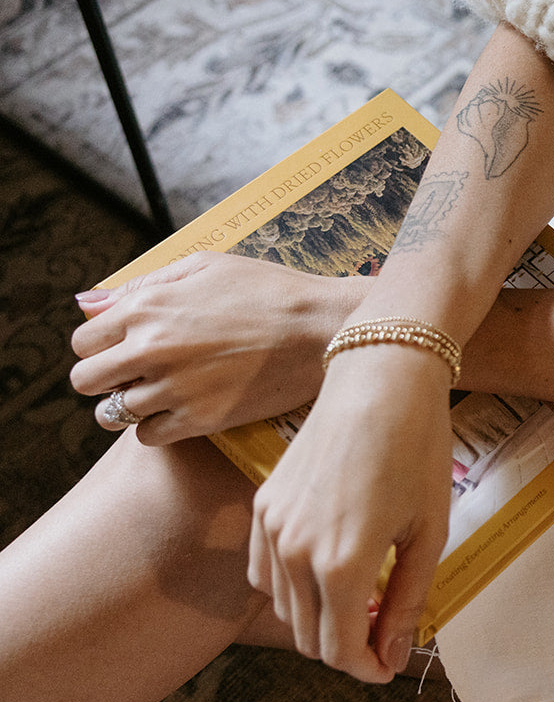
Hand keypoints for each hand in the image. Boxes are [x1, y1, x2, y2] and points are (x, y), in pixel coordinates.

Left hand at [70, 252, 367, 443]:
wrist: (323, 327)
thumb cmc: (270, 289)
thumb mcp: (207, 266)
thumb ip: (144, 283)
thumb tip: (87, 303)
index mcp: (147, 307)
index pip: (83, 341)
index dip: (100, 346)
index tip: (123, 348)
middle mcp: (151, 349)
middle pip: (86, 380)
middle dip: (105, 377)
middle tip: (135, 374)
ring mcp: (174, 387)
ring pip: (111, 413)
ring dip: (127, 405)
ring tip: (156, 395)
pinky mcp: (200, 419)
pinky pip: (147, 436)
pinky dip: (156, 427)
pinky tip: (179, 410)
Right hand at [248, 344, 453, 681]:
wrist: (381, 380)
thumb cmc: (416, 449)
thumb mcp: (428, 531)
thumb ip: (407, 600)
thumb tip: (392, 654)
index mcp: (341, 563)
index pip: (340, 651)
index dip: (367, 668)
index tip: (389, 666)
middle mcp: (295, 552)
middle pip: (309, 636)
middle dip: (346, 646)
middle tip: (383, 631)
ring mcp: (271, 528)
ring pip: (284, 608)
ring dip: (319, 617)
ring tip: (363, 595)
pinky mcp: (262, 507)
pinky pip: (265, 572)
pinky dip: (292, 587)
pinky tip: (328, 570)